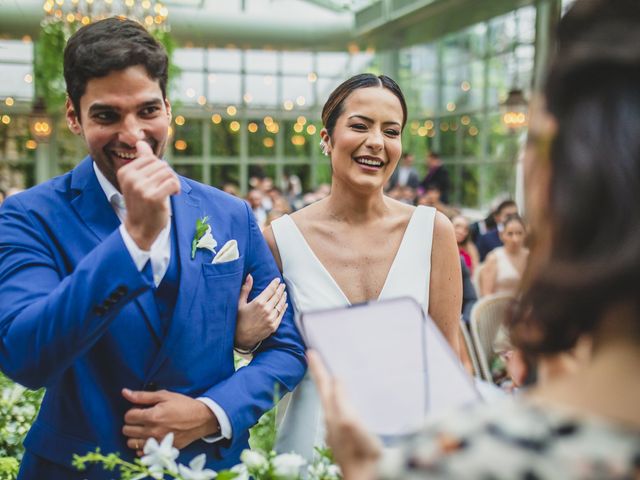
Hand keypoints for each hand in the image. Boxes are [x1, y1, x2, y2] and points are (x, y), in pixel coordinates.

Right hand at [119, 140, 180, 249]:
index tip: (159, 179)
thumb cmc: (142, 202)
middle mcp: (131, 178)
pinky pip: (173, 182)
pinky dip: (177, 188)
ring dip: (173, 181)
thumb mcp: (138, 180)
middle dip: (168, 174)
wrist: (140, 227)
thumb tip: (141, 142)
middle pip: (161, 164)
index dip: (159, 167)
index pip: (150, 158)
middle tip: (167, 186)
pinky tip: (174, 194)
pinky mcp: (153, 197)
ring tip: (170, 191)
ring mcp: (141, 188)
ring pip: (168, 173)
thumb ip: (141, 161)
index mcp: (125, 171)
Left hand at [121, 388, 218, 455]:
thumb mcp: (165, 395)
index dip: (133, 411)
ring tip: (144, 429)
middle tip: (142, 419)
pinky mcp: (162, 449)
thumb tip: (125, 392)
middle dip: (132, 423)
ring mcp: (157, 442)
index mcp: (152, 416)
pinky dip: (142, 446)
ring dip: (134, 435)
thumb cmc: (183, 405)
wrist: (201, 419)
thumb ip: (143, 396)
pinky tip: (149, 438)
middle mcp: (152, 431)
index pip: (128, 416)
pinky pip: (142, 452)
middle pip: (127, 430)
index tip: (141, 410)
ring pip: (131, 443)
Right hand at [235, 275, 287, 350]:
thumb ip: (245, 289)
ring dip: (283, 297)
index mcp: (258, 303)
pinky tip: (285, 304)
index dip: (274, 284)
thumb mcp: (240, 303)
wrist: (241, 337)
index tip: (277, 280)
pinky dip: (284, 308)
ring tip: (284, 293)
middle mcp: (266, 310)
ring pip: (280, 305)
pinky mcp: (274, 326)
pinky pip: (281, 315)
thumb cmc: (238, 319)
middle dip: (280, 289)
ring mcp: (271, 318)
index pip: (270, 290)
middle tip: (282, 285)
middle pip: (277, 296)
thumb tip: (249, 276)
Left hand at [307, 351, 380, 479]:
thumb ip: (342, 400)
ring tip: (335, 373)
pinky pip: (343, 410)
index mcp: (332, 413)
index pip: (323, 385)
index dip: (317, 368)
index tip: (310, 352)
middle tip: (318, 359)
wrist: (365, 476)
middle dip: (322, 375)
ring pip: (333, 401)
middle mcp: (333, 420)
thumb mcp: (350, 421)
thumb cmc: (360, 453)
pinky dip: (344, 399)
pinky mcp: (349, 436)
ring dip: (333, 387)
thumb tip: (338, 380)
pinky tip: (351, 399)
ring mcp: (340, 429)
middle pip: (325, 392)